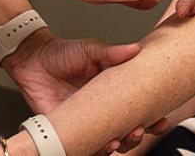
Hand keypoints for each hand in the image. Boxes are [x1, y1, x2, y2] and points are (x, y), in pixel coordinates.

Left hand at [3, 29, 168, 153]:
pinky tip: (100, 145)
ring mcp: (86, 122)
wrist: (33, 58)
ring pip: (109, 144)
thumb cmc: (62, 53)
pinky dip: (95, 151)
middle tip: (139, 129)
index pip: (137, 109)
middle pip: (127, 132)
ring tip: (118, 139)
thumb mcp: (90, 49)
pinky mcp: (68, 130)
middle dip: (137, 136)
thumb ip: (112, 52)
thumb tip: (136, 49)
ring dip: (118, 146)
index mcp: (113, 93)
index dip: (152, 119)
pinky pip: (84, 148)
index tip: (161, 119)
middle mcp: (102, 111)